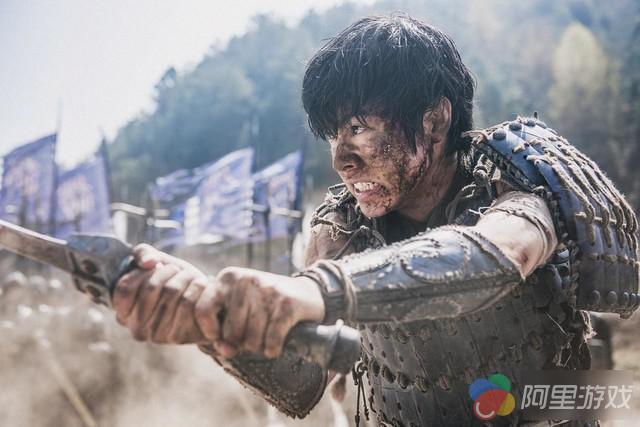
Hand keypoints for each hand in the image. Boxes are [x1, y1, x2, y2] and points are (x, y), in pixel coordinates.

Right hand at [113, 244, 207, 343]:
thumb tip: (148, 262)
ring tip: (188, 277)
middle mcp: (136, 328)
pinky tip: (200, 286)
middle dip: (167, 271)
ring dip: (184, 276)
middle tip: (175, 270)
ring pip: (171, 291)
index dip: (142, 272)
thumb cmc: (174, 280)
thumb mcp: (156, 262)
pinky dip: (197, 286)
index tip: (155, 267)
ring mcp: (156, 335)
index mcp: (123, 313)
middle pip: (150, 288)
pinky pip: (188, 303)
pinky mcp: (178, 337)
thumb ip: (143, 253)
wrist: (204, 300)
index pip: (125, 288)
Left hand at [195, 267, 324, 358]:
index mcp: (228, 277)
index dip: (209, 331)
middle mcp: (246, 280)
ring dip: (258, 348)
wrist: (307, 293)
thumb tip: (225, 351)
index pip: (202, 310)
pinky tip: (275, 345)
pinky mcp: (287, 304)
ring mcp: (268, 290)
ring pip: (251, 339)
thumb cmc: (265, 306)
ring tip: (264, 338)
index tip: (221, 337)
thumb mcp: (239, 310)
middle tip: (251, 337)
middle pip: (230, 332)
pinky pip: (271, 341)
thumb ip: (223, 331)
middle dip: (240, 343)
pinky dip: (273, 349)